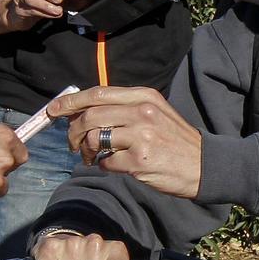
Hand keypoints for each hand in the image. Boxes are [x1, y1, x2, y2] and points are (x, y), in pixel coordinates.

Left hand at [53, 86, 203, 198]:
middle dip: (73, 131)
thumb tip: (83, 112)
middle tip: (72, 143)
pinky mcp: (139, 161)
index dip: (71, 101)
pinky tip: (113, 165)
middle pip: (90, 116)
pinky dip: (103, 165)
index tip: (54, 109)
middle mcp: (141, 113)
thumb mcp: (155, 113)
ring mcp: (141, 137)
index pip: (98, 94)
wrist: (204, 165)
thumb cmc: (175, 140)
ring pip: (94, 139)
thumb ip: (124, 108)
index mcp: (144, 97)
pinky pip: (106, 162)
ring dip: (86, 151)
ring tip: (91, 157)